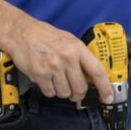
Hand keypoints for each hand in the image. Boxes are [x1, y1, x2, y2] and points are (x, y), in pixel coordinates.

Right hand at [1, 16, 115, 103]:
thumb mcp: (69, 40)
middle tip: (74, 91)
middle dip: (78, 93)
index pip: (97, 71)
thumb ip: (80, 56)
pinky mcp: (40, 75)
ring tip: (56, 79)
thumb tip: (91, 74)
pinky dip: (49, 90)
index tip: (108, 97)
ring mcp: (53, 67)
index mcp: (77, 48)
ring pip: (65, 93)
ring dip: (62, 91)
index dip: (105, 87)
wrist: (22, 33)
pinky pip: (50, 93)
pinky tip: (46, 80)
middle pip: (80, 88)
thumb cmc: (45, 36)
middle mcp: (67, 58)